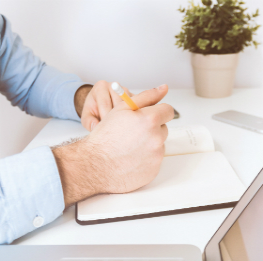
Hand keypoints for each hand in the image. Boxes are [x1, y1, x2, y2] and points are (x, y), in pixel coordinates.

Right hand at [53, 84, 172, 206]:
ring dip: (149, 144)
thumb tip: (163, 88)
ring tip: (129, 147)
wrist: (94, 165)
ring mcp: (156, 156)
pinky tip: (130, 159)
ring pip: (159, 145)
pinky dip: (146, 159)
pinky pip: (154, 161)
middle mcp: (156, 138)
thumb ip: (146, 97)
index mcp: (150, 120)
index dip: (157, 112)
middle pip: (163, 129)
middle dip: (151, 129)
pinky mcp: (154, 171)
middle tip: (132, 134)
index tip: (148, 117)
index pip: (168, 111)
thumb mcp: (122, 109)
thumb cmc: (105, 137)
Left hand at [75, 81, 132, 130]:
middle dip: (117, 118)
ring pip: (129, 105)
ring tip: (121, 128)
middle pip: (119, 104)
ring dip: (126, 117)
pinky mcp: (134, 96)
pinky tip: (128, 124)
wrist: (100, 105)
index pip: (105, 103)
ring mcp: (125, 90)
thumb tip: (96, 127)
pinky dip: (133, 116)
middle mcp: (114, 85)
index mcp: (100, 87)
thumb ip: (89, 122)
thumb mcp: (87, 117)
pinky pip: (136, 106)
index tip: (106, 129)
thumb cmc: (93, 110)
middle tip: (114, 130)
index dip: (106, 118)